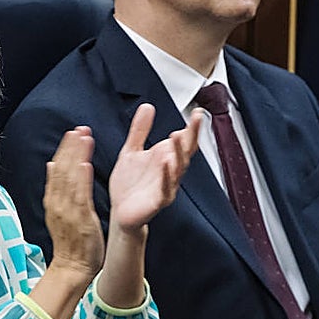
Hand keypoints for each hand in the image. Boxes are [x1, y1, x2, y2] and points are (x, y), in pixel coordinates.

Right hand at [43, 126, 104, 279]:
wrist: (71, 268)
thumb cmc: (71, 242)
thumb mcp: (60, 212)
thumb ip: (57, 189)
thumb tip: (53, 165)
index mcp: (53, 201)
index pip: (56, 170)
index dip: (64, 150)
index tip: (72, 133)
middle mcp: (58, 203)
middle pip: (61, 170)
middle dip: (70, 148)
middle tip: (79, 129)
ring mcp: (68, 211)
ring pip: (69, 179)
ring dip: (76, 157)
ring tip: (83, 138)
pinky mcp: (80, 220)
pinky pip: (79, 196)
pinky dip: (81, 179)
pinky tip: (85, 164)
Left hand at [108, 104, 201, 234]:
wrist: (121, 211)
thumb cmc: (129, 184)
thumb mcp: (131, 150)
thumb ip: (140, 130)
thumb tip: (147, 107)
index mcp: (164, 157)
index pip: (183, 140)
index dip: (191, 127)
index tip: (197, 112)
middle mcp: (169, 170)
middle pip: (185, 151)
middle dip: (192, 135)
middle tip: (196, 119)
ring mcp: (166, 185)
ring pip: (178, 168)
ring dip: (179, 153)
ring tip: (178, 136)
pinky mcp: (158, 201)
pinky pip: (165, 188)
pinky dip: (166, 176)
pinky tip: (166, 164)